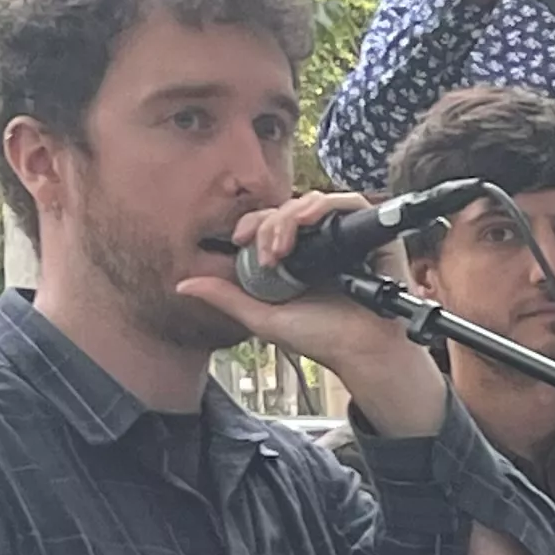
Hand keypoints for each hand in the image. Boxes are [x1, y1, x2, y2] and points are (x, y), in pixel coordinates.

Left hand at [176, 190, 442, 430]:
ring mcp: (345, 236)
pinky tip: (308, 222)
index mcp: (297, 258)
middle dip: (269, 225)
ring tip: (285, 247)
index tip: (239, 240)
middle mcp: (321, 243)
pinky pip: (347, 202)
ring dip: (290, 218)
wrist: (364, 351)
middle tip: (267, 255)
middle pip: (287, 209)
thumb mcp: (263, 316)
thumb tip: (183, 284)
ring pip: (312, 202)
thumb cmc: (323, 339)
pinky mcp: (371, 233)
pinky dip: (324, 206)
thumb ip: (226, 297)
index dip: (252, 224)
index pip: (269, 223)